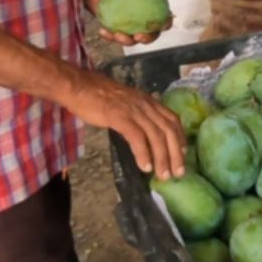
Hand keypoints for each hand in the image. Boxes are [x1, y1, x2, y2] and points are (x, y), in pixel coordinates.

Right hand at [60, 70, 186, 179]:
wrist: (79, 86)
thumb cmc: (98, 96)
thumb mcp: (126, 102)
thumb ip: (137, 114)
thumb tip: (144, 132)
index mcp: (148, 101)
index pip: (172, 119)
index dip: (180, 138)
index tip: (183, 155)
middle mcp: (145, 105)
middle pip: (168, 130)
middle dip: (176, 154)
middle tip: (178, 173)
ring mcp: (133, 110)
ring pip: (155, 135)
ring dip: (162, 158)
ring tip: (163, 175)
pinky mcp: (119, 116)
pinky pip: (137, 137)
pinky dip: (143, 153)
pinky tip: (145, 166)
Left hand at [87, 0, 170, 44]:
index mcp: (148, 8)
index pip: (162, 18)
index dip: (166, 23)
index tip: (164, 24)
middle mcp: (140, 21)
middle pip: (150, 35)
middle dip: (147, 39)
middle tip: (138, 36)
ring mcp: (128, 28)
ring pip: (132, 41)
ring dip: (126, 41)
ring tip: (117, 35)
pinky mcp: (114, 31)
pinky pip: (114, 38)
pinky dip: (109, 36)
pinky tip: (102, 31)